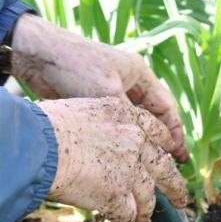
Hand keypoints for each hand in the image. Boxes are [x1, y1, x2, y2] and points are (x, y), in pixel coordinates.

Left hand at [10, 13, 188, 161]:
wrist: (38, 56)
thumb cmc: (77, 67)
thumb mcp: (108, 94)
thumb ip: (129, 119)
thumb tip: (142, 146)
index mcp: (141, 75)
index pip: (167, 108)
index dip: (175, 133)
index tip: (180, 155)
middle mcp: (131, 84)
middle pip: (155, 117)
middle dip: (164, 141)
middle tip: (172, 164)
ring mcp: (114, 94)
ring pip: (136, 123)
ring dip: (144, 142)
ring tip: (150, 165)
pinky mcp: (96, 103)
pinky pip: (118, 126)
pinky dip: (125, 139)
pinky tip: (127, 155)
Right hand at [39, 97, 187, 221]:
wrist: (38, 145)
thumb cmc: (48, 126)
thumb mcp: (86, 112)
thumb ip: (107, 127)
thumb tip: (107, 145)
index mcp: (128, 116)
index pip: (158, 132)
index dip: (167, 147)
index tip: (173, 156)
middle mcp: (136, 142)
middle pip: (165, 168)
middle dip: (176, 187)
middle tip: (183, 200)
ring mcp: (131, 170)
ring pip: (148, 197)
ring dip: (145, 211)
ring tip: (143, 221)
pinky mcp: (119, 195)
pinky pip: (127, 216)